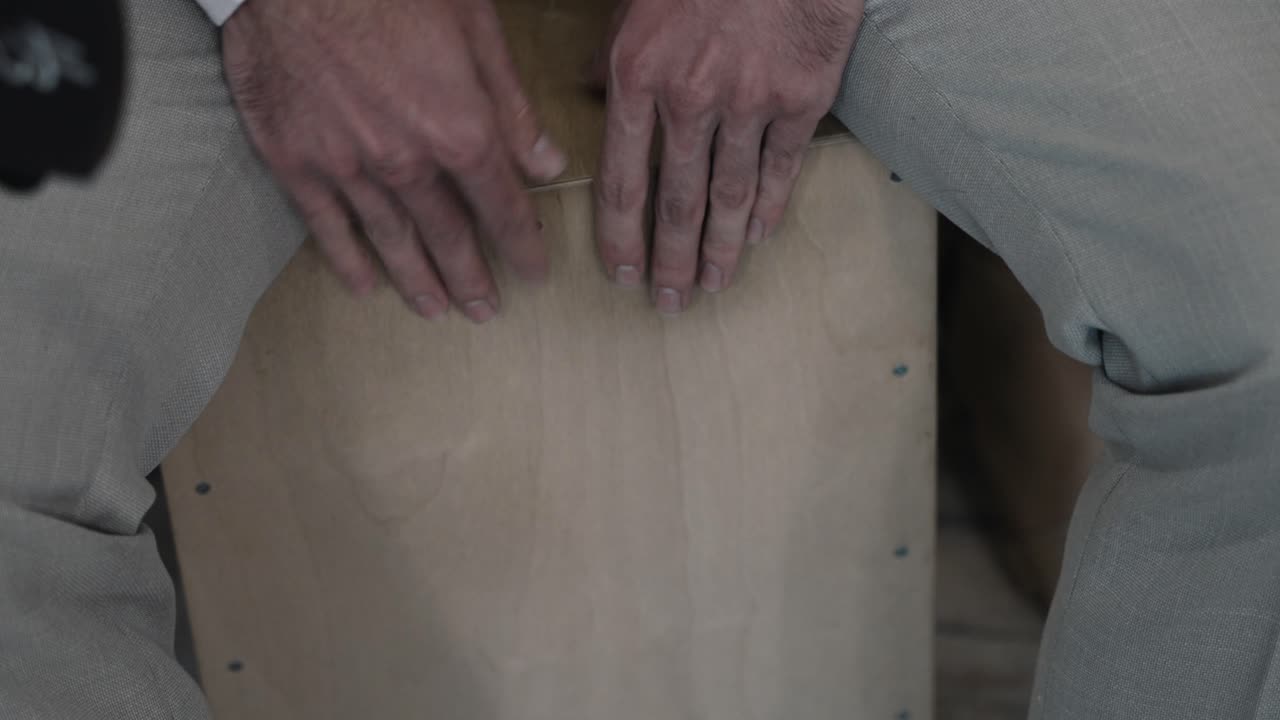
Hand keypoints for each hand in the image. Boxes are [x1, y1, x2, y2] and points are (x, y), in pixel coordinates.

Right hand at [222, 0, 566, 322]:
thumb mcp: (475, 26)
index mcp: (458, 129)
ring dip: (417, 280)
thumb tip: (548, 162)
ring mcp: (344, 166)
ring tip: (435, 310)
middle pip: (448, 235)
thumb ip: (511, 104)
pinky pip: (325, 224)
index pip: (502, 207)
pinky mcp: (292, 159)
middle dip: (472, 278)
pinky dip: (348, 260)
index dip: (522, 245)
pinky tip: (365, 286)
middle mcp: (404, 162)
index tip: (534, 273)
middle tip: (485, 310)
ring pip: (390, 239)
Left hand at [589, 0, 862, 312]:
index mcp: (638, 75)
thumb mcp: (636, 5)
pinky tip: (755, 238)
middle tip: (668, 304)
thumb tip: (590, 97)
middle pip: (676, 203)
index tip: (620, 273)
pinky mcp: (801, 99)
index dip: (619, 236)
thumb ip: (612, 57)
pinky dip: (768, 208)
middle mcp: (690, 98)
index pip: (620, 179)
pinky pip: (780, 168)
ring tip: (712, 286)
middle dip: (669, 261)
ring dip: (718, 250)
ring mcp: (749, 102)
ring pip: (729, 195)